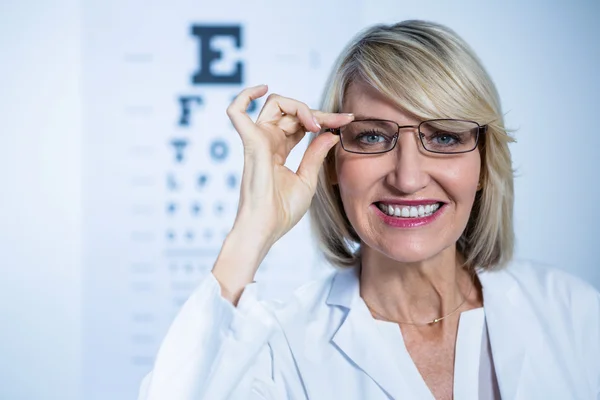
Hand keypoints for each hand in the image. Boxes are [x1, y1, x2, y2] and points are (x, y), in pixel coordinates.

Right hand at [227, 84, 352, 247]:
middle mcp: (266, 142)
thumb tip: (330, 133)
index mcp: (277, 150)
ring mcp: (257, 141)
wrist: (267, 228)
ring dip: (299, 106)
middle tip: (338, 120)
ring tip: (316, 123)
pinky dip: (244, 96)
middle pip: (290, 110)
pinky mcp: (251, 143)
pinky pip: (236, 112)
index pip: (300, 123)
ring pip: (275, 104)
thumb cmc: (282, 211)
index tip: (347, 119)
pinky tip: (262, 89)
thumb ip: (316, 154)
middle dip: (317, 111)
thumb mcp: (307, 179)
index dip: (324, 118)